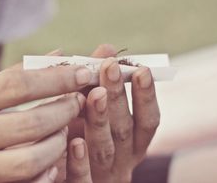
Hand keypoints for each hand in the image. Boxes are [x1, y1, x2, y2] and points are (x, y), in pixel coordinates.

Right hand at [0, 64, 92, 182]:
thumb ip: (7, 78)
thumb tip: (56, 56)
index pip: (16, 86)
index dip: (56, 79)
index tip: (82, 73)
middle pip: (29, 125)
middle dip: (64, 111)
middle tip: (78, 102)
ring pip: (29, 162)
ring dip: (58, 144)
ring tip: (66, 131)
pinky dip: (44, 175)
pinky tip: (52, 163)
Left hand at [85, 59, 159, 182]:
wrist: (68, 181)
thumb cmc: (86, 138)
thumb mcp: (97, 112)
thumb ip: (101, 81)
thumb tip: (107, 47)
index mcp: (132, 143)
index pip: (147, 120)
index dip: (146, 95)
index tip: (142, 69)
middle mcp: (123, 160)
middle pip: (124, 129)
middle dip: (119, 97)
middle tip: (110, 67)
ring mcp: (103, 176)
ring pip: (104, 150)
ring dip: (101, 120)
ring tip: (95, 94)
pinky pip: (81, 179)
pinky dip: (79, 161)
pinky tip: (74, 141)